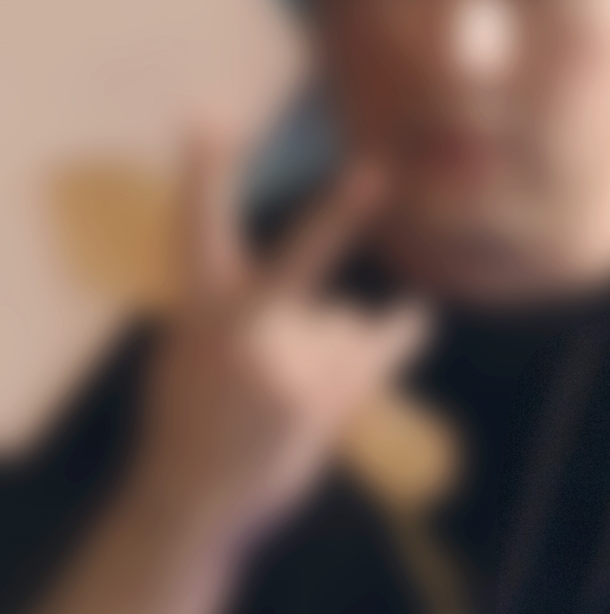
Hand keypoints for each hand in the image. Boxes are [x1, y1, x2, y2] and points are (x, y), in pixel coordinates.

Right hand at [125, 123, 426, 551]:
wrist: (190, 497)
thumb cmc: (194, 417)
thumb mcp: (190, 353)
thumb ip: (244, 318)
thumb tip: (353, 315)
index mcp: (198, 305)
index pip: (196, 225)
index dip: (204, 172)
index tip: (208, 115)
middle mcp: (243, 330)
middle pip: (301, 260)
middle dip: (337, 217)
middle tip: (375, 174)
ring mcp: (283, 367)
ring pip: (342, 324)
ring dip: (329, 350)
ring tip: (282, 397)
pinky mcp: (318, 403)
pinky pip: (375, 347)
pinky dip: (400, 333)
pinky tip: (416, 315)